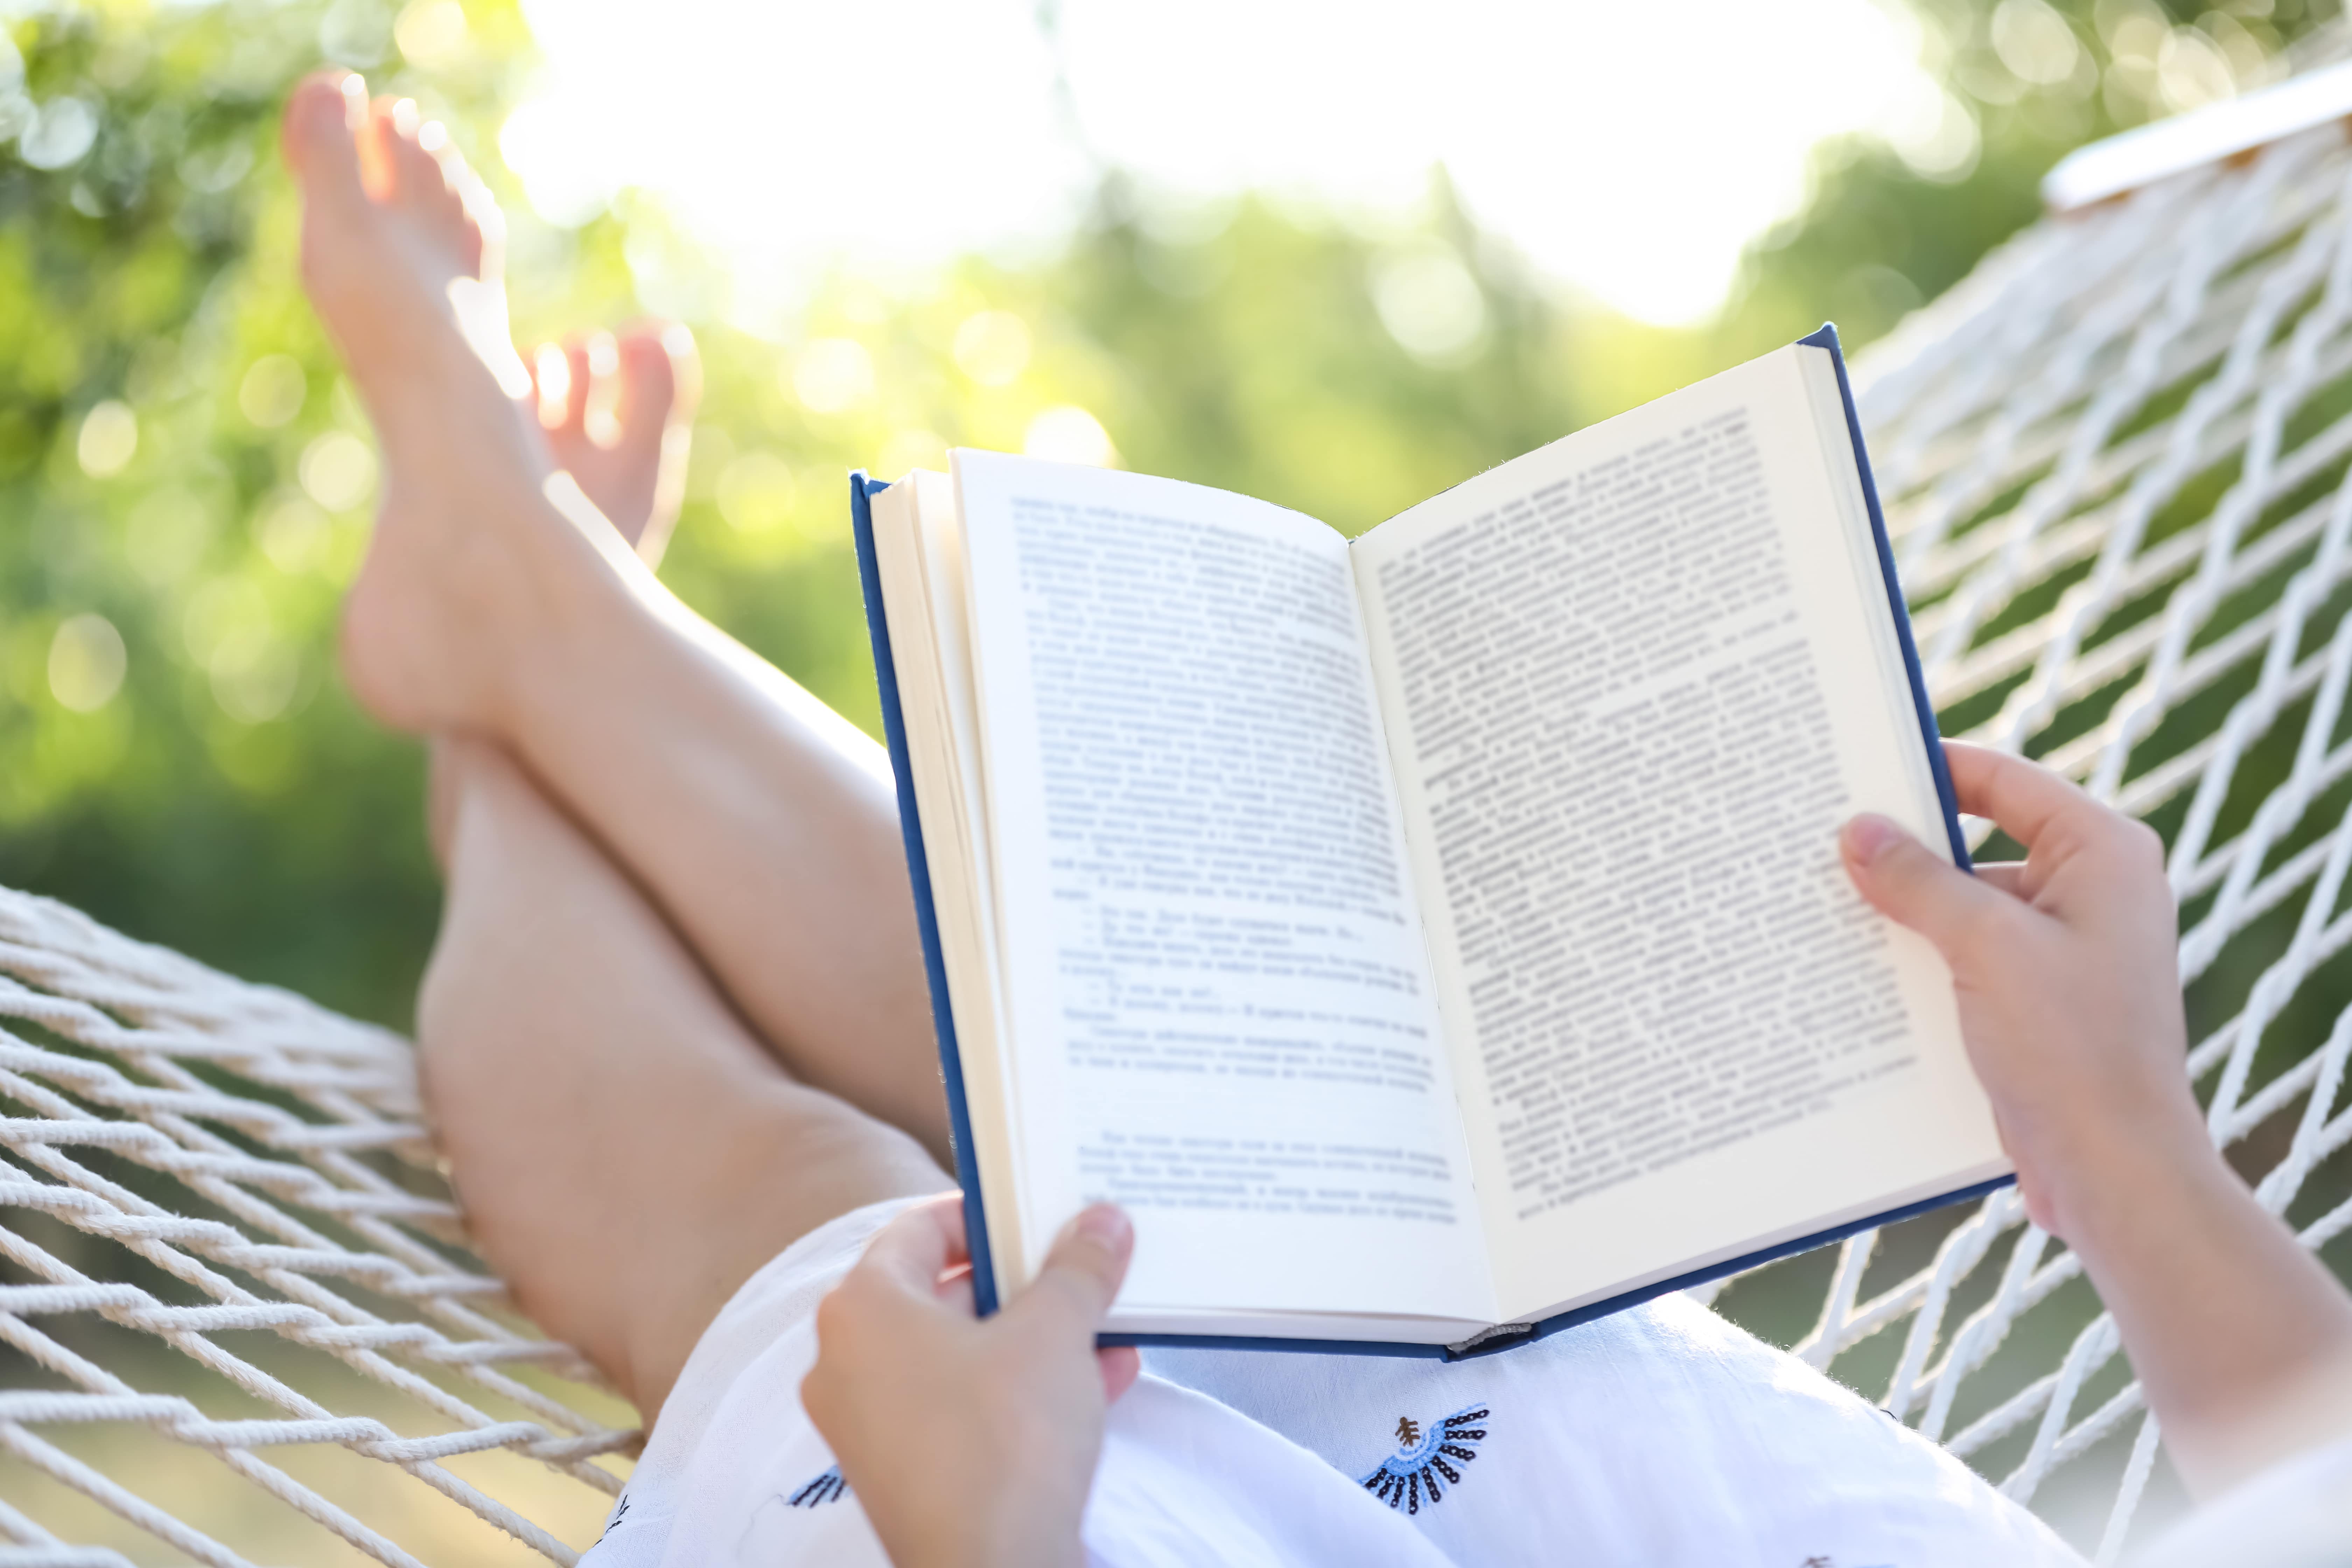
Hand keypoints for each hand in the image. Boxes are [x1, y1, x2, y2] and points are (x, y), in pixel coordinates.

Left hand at [802, 1195, 1141, 1567]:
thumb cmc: (1002, 1443)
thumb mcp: (1056, 1332)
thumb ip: (1079, 1267)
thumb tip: (1103, 1221)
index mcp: (861, 1309)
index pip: (920, 1227)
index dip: (987, 1213)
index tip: (1039, 1212)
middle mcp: (848, 1362)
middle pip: (943, 1293)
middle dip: (1025, 1280)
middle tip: (1081, 1264)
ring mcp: (872, 1425)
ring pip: (963, 1356)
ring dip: (1037, 1337)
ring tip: (1104, 1322)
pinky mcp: (907, 1472)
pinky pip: (966, 1408)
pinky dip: (1023, 1389)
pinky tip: (1100, 1380)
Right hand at [1840, 742, 2351, 1495]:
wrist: (2114, 1169)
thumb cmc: (2071, 1049)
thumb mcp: (1985, 946)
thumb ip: (1919, 880)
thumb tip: (1858, 829)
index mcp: (2103, 853)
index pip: (2002, 781)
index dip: (1928, 772)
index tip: (1854, 771)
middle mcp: (2092, 890)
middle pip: (1977, 842)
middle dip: (1903, 850)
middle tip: (1823, 842)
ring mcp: (2066, 948)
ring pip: (1966, 906)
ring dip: (1905, 913)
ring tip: (1827, 908)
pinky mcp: (2040, 1000)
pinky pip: (1968, 957)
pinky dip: (1921, 960)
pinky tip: (1861, 971)